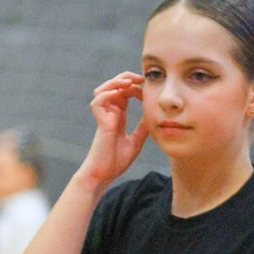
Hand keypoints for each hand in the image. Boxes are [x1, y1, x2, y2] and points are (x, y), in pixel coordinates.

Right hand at [83, 72, 150, 186]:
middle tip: (140, 78)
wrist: (103, 175)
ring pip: (103, 90)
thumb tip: (155, 116)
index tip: (147, 87)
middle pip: (113, 87)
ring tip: (129, 82)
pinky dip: (107, 94)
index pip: (124, 93)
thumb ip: (143, 128)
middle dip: (126, 78)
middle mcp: (110, 114)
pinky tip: (120, 93)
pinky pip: (98, 102)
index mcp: (118, 117)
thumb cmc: (116, 162)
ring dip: (115, 82)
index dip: (135, 86)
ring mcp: (104, 118)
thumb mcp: (136, 141)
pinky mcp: (101, 123)